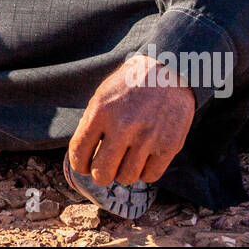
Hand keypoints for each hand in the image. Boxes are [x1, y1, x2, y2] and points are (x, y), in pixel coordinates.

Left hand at [67, 53, 194, 186]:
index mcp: (100, 112)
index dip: (79, 165)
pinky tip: (143, 160)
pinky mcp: (169, 145)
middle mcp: (123, 126)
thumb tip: (83, 157)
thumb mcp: (103, 96)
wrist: (169, 70)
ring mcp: (147, 138)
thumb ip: (91, 124)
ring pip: (126, 178)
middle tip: (104, 169)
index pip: (79, 154)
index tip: (84, 165)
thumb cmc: (130, 85)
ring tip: (125, 160)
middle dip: (100, 174)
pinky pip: (150, 176)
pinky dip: (144, 172)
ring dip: (123, 173)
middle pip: (102, 173)